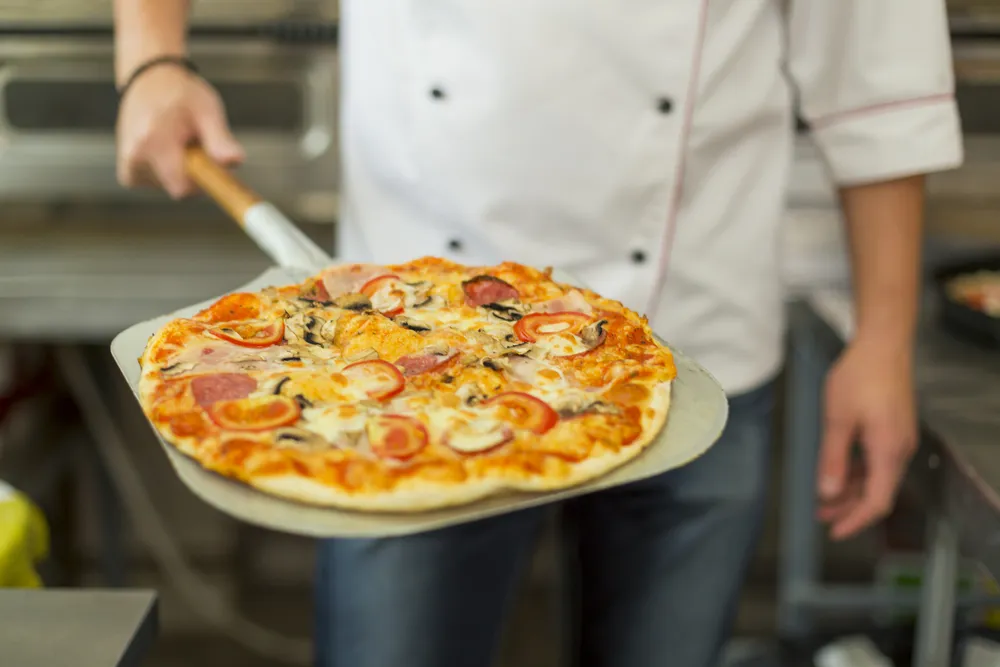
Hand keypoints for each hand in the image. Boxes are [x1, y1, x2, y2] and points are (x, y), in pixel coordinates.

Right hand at [116, 65, 243, 198]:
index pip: (184, 189)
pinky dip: (168, 171)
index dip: (204, 181)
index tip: (211, 164)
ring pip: (170, 186)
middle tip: (194, 143)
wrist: (150, 80)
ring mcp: (128, 166)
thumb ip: (220, 138)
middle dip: (194, 173)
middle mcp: (134, 157)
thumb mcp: (207, 110)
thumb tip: (235, 161)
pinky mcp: (128, 173)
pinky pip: (158, 184)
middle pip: (178, 189)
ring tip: (178, 140)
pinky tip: (167, 148)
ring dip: (181, 170)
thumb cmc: (182, 94)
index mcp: (154, 143)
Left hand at [816, 338, 917, 539]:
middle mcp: (900, 449)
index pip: (876, 501)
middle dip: (849, 508)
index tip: (834, 532)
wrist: (883, 344)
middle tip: (820, 517)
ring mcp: (899, 438)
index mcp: (888, 451)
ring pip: (877, 476)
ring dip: (851, 489)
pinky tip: (838, 471)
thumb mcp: (838, 419)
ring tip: (824, 498)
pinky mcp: (894, 428)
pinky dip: (858, 471)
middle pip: (877, 492)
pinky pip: (878, 460)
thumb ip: (833, 458)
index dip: (855, 520)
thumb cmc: (859, 377)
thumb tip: (828, 493)